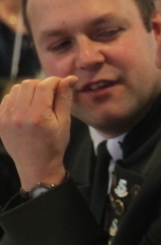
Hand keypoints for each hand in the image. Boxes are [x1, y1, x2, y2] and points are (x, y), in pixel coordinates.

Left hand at [0, 76, 76, 190]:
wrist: (36, 166)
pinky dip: (17, 98)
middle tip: (51, 93)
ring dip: (28, 90)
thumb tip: (70, 78)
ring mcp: (6, 118)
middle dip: (41, 84)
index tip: (62, 84)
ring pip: (15, 89)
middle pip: (28, 84)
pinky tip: (26, 108)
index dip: (55, 81)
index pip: (44, 85)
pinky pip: (7, 99)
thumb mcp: (65, 122)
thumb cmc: (54, 145)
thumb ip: (65, 98)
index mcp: (38, 116)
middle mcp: (19, 115)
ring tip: (38, 101)